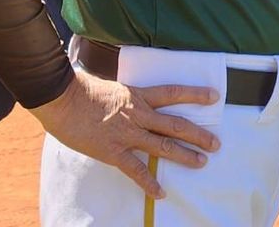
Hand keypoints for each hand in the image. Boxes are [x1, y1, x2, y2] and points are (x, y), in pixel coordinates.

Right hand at [30, 70, 220, 199]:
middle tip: (216, 143)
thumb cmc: (82, 89)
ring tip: (201, 162)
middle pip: (176, 124)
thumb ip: (126, 94)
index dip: (195, 94)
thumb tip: (128, 95)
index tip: (214, 97)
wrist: (62, 98)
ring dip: (184, 155)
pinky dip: (149, 183)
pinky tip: (161, 192)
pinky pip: (136, 170)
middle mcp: (139, 114)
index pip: (174, 93)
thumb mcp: (112, 86)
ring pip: (163, 146)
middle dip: (199, 134)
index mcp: (139, 95)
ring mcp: (128, 134)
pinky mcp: (113, 151)